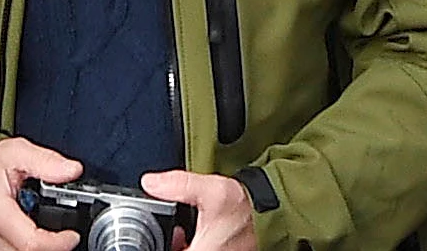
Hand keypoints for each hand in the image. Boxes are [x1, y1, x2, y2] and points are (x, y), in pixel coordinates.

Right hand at [0, 140, 88, 250]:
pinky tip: (33, 237)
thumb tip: (72, 170)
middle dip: (53, 246)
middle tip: (63, 232)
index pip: (31, 243)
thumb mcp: (16, 152)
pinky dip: (28, 249)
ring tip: (47, 232)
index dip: (59, 243)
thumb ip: (46, 161)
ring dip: (40, 248)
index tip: (72, 235)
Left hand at [135, 172, 261, 250]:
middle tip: (174, 232)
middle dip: (173, 244)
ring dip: (185, 245)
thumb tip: (152, 182)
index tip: (159, 237)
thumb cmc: (247, 205)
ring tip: (183, 232)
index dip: (165, 244)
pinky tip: (198, 234)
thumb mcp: (211, 190)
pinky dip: (197, 245)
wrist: (275, 209)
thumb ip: (178, 185)